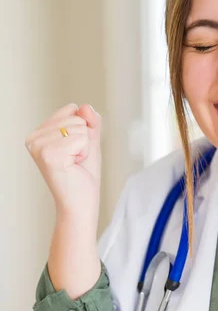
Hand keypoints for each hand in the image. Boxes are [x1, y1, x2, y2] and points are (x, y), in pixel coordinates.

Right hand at [25, 103, 102, 221]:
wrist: (80, 203)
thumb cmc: (83, 175)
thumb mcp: (90, 141)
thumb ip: (90, 122)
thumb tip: (86, 107)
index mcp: (39, 132)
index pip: (71, 109)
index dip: (83, 129)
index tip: (76, 149)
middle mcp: (34, 138)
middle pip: (76, 118)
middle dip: (85, 139)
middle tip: (76, 159)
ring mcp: (39, 146)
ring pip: (79, 127)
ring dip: (85, 147)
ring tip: (74, 163)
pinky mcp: (48, 155)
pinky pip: (81, 138)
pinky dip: (84, 152)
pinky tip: (73, 166)